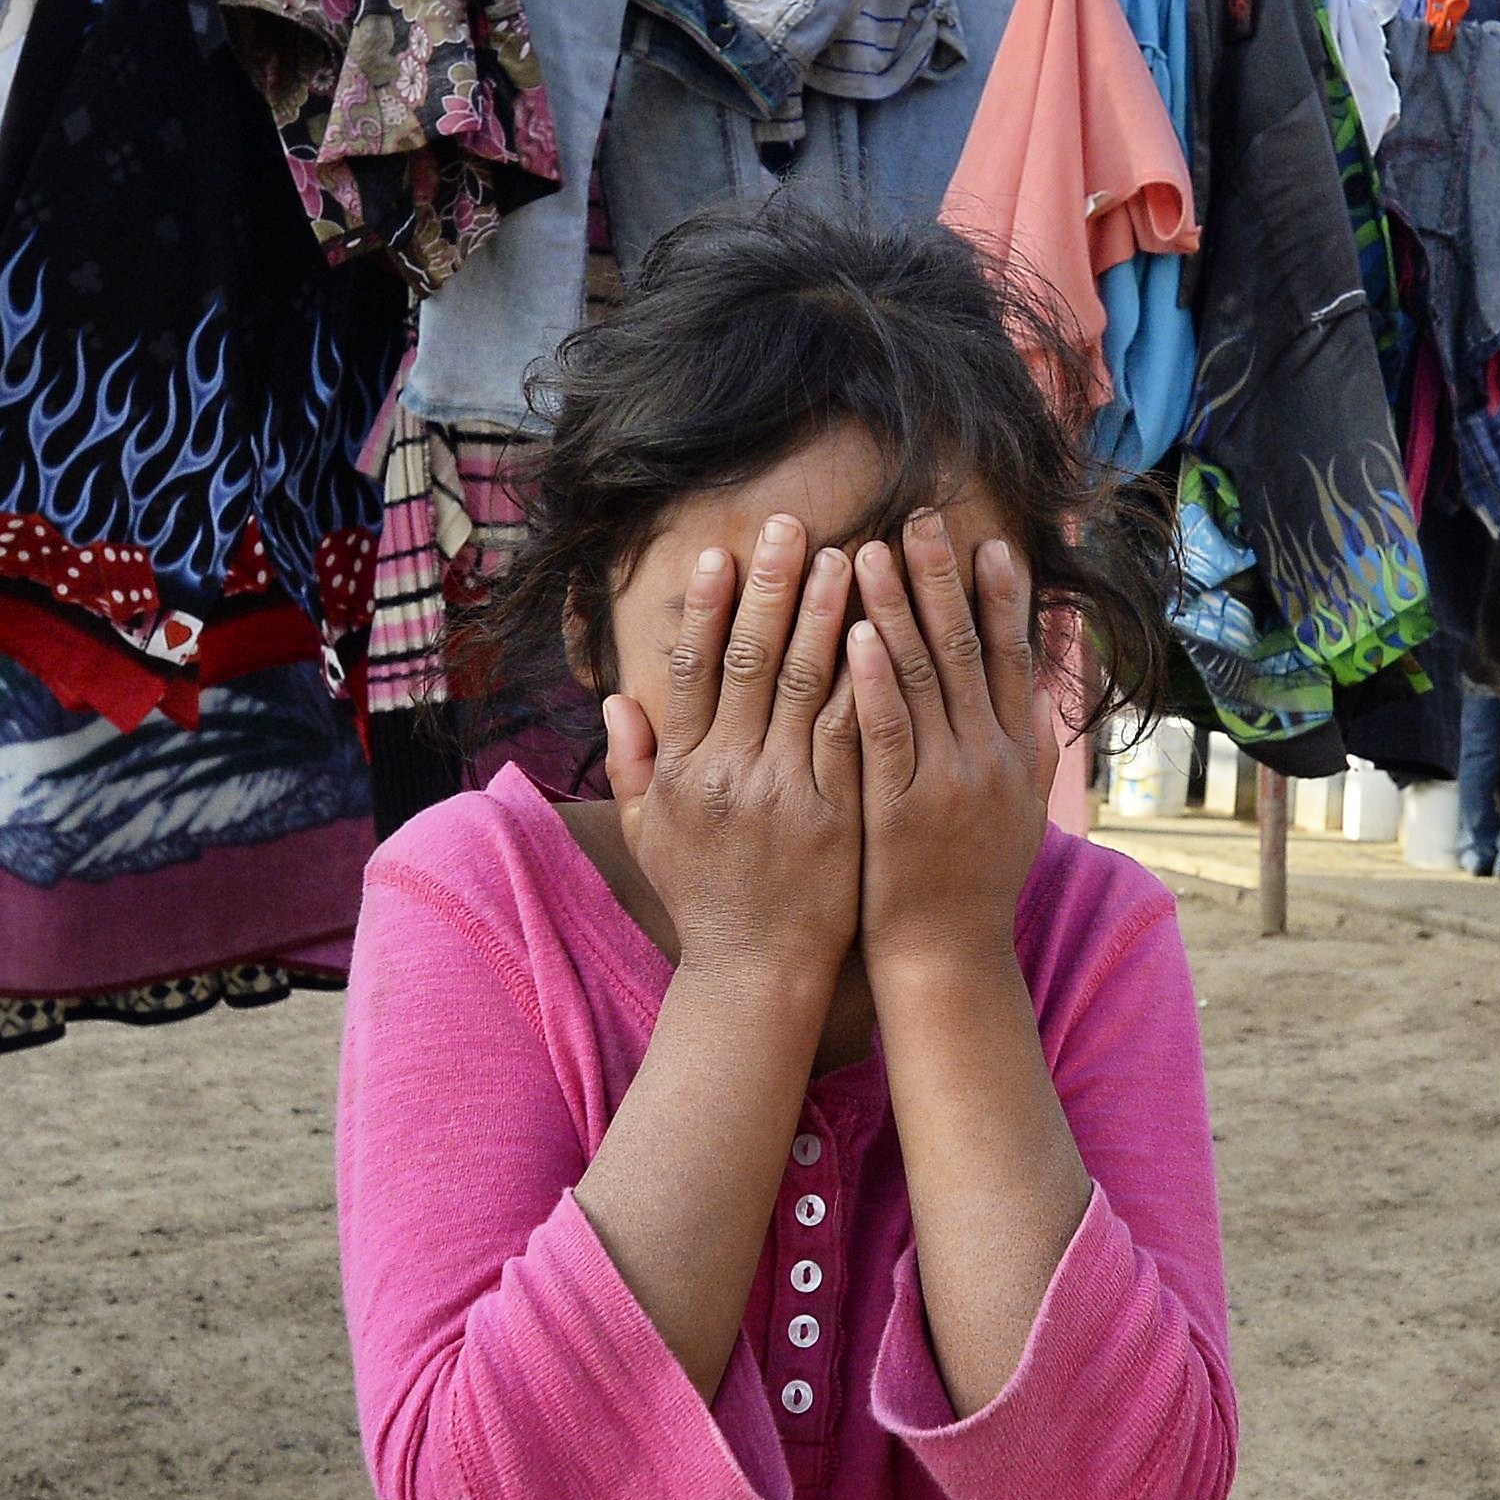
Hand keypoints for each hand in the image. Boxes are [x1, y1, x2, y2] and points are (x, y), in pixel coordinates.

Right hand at [601, 514, 862, 990]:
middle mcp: (731, 771)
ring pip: (807, 685)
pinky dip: (866, 680)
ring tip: (848, 557)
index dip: (706, 605)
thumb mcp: (652, 834)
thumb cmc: (705, 899)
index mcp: (685, 769)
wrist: (758, 974)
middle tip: (790, 526)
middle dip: (772, 587)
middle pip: (750, 659)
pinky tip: (883, 633)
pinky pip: (853, 732)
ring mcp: (787, 791)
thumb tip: (616, 701)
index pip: (693, 667)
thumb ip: (634, 766)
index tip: (721, 552)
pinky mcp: (838, 812)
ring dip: (828, 615)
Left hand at [842, 513, 1050, 992]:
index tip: (990, 543)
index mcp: (1017, 754)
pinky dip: (873, 682)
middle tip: (922, 518)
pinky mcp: (899, 808)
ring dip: (897, 611)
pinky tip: (855, 636)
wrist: (948, 958)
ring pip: (923, 679)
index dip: (1003, 598)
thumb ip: (1031, 745)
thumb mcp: (1021, 811)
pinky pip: (885, 734)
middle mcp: (990, 759)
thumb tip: (1045, 683)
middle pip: (968, 651)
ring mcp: (947, 782)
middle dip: (942, 581)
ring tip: (871, 553)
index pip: (1013, 658)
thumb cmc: (974, 884)